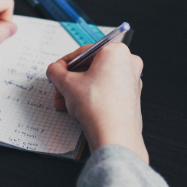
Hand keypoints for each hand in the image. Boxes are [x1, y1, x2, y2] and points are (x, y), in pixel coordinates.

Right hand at [46, 43, 147, 163]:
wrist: (113, 134)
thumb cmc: (98, 106)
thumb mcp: (67, 83)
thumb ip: (56, 71)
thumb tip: (54, 69)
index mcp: (116, 52)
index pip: (84, 52)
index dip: (65, 63)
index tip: (57, 70)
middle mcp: (128, 63)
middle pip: (91, 67)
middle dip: (71, 80)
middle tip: (59, 87)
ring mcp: (132, 81)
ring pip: (98, 80)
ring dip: (77, 90)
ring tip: (64, 101)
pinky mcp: (131, 97)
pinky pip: (106, 90)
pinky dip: (91, 96)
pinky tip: (77, 107)